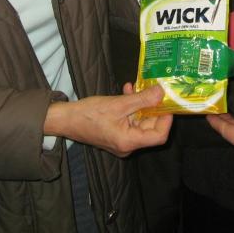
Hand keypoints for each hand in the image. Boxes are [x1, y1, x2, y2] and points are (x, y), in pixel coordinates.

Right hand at [44, 84, 172, 156]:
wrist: (66, 119)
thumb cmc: (90, 114)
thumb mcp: (119, 104)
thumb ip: (142, 99)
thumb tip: (161, 92)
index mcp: (129, 141)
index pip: (159, 136)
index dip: (166, 119)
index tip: (167, 102)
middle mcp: (128, 145)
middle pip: (150, 128)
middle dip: (153, 108)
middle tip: (154, 89)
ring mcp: (122, 141)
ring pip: (140, 122)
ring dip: (141, 104)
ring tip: (136, 87)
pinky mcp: (116, 134)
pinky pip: (130, 121)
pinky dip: (131, 107)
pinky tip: (127, 91)